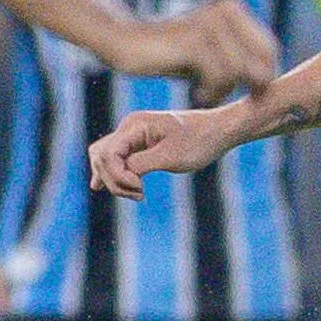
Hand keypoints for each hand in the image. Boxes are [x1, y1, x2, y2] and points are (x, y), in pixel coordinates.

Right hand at [88, 107, 241, 196]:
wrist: (219, 130)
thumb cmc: (199, 141)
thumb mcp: (171, 157)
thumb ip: (141, 164)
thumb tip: (120, 175)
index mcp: (134, 125)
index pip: (107, 154)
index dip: (118, 176)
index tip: (140, 188)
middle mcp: (129, 127)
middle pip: (101, 156)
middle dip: (113, 179)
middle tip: (139, 194)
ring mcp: (133, 134)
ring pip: (106, 158)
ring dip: (114, 179)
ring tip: (137, 194)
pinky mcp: (140, 143)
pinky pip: (118, 158)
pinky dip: (115, 173)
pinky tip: (106, 187)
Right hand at [95, 0, 279, 106]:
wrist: (124, 41)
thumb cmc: (170, 54)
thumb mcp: (211, 56)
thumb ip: (239, 62)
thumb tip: (269, 82)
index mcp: (232, 9)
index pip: (268, 49)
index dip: (263, 77)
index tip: (244, 93)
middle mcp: (225, 10)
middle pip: (260, 62)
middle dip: (247, 87)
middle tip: (223, 96)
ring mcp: (210, 23)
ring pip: (241, 72)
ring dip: (224, 91)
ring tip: (203, 93)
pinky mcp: (194, 39)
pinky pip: (222, 75)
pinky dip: (212, 92)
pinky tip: (196, 93)